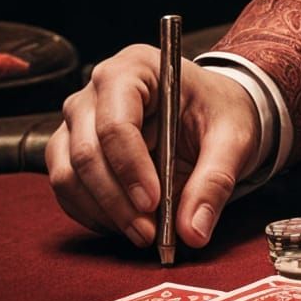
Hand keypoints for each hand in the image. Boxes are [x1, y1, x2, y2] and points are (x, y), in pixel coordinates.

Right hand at [46, 47, 260, 249]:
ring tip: (143, 232)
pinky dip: (94, 214)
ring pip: (68, 175)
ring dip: (103, 212)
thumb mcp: (233, 138)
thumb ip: (215, 180)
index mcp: (137, 67)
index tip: (154, 204)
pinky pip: (67, 190)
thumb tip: (194, 232)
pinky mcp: (70, 149)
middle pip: (86, 151)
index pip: (116, 122)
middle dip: (116, 200)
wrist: (211, 111)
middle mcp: (97, 89)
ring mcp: (78, 120)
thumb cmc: (220, 112)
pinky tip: (127, 224)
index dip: (130, 167)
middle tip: (149, 232)